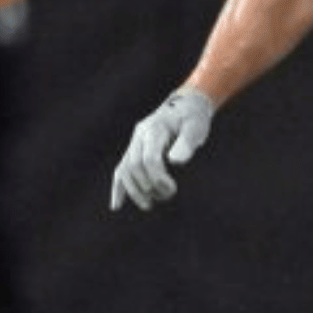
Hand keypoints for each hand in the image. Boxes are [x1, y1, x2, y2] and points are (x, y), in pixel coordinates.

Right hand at [110, 90, 215, 210]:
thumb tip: (176, 161)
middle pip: (134, 166)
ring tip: (149, 205)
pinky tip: (117, 206)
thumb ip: (186, 143)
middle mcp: (139, 136)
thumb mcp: (196, 127)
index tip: (171, 188)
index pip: (148, 158)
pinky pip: (121, 170)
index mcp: (154, 129)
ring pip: (124, 170)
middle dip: (149, 185)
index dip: (157, 177)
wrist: (185, 106)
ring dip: (135, 191)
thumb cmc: (193, 118)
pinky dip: (119, 188)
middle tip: (168, 195)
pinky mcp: (133, 151)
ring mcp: (134, 143)